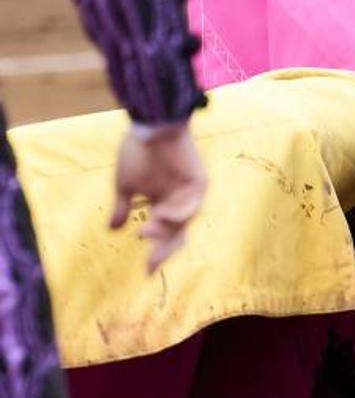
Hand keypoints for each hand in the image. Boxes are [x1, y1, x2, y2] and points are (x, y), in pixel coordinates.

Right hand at [111, 122, 207, 273]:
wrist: (148, 125)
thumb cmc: (137, 152)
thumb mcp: (125, 184)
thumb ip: (122, 207)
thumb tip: (112, 230)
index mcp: (162, 205)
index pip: (162, 236)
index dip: (156, 254)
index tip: (145, 273)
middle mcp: (179, 203)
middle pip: (176, 235)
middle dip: (163, 251)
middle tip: (150, 264)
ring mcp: (190, 194)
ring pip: (182, 223)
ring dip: (164, 230)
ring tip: (146, 230)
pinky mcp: (199, 183)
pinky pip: (192, 205)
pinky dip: (179, 213)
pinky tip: (163, 216)